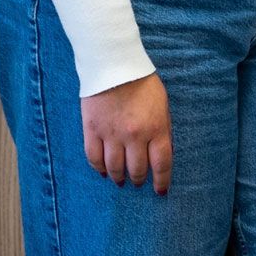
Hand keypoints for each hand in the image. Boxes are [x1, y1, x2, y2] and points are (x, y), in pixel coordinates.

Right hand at [80, 73, 171, 195]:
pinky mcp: (92, 129)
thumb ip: (161, 130)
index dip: (161, 181)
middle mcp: (134, 135)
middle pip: (137, 169)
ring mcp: (112, 134)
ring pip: (114, 167)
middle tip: (138, 182)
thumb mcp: (162, 105)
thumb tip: (160, 153)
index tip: (160, 191)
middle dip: (138, 179)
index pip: (161, 164)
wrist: (114, 64)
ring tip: (121, 180)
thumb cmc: (142, 83)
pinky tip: (103, 172)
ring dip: (119, 177)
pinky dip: (99, 168)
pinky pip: (94, 157)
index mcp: (156, 128)